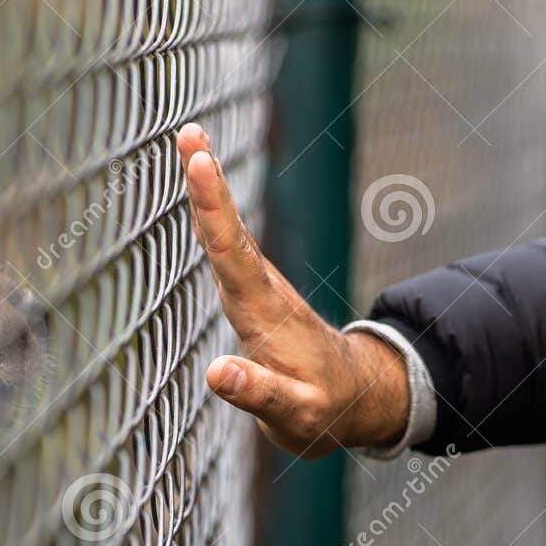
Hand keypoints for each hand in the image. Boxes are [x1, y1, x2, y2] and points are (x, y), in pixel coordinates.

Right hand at [177, 123, 409, 457]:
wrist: (356, 398)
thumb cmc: (323, 410)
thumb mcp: (296, 415)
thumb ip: (260, 393)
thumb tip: (216, 373)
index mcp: (265, 314)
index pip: (233, 254)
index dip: (213, 208)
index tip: (200, 162)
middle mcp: (262, 292)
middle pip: (229, 230)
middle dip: (208, 183)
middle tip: (189, 131)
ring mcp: (260, 290)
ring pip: (229, 233)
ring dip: (209, 191)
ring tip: (191, 144)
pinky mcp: (256, 294)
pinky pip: (228, 247)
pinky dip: (212, 217)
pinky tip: (200, 199)